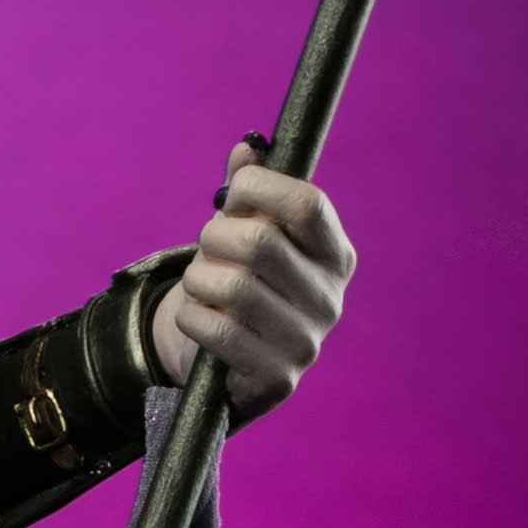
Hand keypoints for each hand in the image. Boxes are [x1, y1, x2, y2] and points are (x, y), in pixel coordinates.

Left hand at [153, 143, 354, 417]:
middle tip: (206, 245)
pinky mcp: (277, 379)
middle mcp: (331, 299)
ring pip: (233, 286)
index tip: (232, 197)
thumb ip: (248, 191)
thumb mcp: (244, 232)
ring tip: (200, 283)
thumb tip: (248, 149)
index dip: (259, 189)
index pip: (308, 204)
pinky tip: (198, 317)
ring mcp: (307, 342)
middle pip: (260, 242)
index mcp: (335, 254)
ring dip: (199, 278)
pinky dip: (192, 316)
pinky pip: (217, 330)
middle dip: (215, 236)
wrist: (223, 361)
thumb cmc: (238, 282)